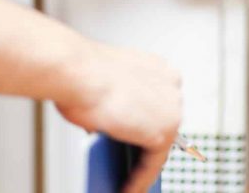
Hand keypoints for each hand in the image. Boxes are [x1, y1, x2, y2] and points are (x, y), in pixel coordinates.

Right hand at [56, 44, 181, 192]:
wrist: (77, 72)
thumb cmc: (82, 71)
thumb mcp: (105, 83)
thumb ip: (118, 101)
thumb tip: (113, 122)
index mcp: (157, 67)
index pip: (157, 101)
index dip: (147, 120)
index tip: (140, 135)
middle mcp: (170, 84)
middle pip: (160, 122)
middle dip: (145, 142)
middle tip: (130, 161)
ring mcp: (170, 108)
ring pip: (158, 146)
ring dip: (141, 163)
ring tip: (127, 178)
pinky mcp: (163, 133)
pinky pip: (152, 165)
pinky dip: (138, 180)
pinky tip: (126, 188)